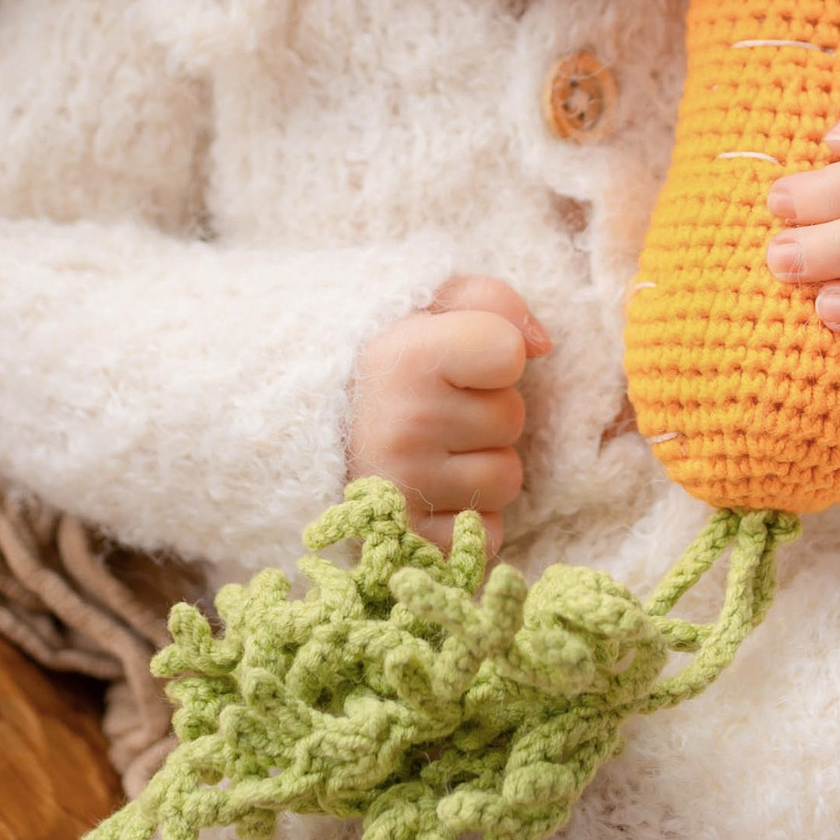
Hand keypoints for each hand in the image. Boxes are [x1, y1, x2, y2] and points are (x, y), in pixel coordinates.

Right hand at [346, 275, 551, 547]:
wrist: (297, 431)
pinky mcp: (409, 538)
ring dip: (479, 465)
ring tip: (431, 450)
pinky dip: (469, 517)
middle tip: (432, 407)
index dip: (493, 352)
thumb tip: (542, 345)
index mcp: (406, 358)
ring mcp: (405, 487)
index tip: (455, 358)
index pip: (508, 350)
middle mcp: (405, 424)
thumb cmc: (379, 363)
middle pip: (510, 417)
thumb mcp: (423, 307)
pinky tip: (432, 492)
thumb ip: (491, 301)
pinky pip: (489, 533)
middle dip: (483, 411)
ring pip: (505, 478)